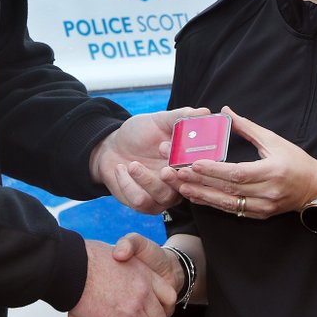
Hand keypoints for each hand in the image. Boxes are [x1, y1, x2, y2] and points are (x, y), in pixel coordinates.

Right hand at [66, 239, 175, 316]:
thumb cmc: (90, 256)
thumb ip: (131, 261)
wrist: (71, 262)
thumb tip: (130, 267)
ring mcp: (132, 310)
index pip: (169, 297)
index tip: (151, 308)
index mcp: (146, 275)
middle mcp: (144, 293)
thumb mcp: (120, 250)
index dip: (162, 305)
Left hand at [91, 107, 208, 213]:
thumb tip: (204, 112)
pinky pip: (141, 201)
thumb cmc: (140, 133)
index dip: (194, 164)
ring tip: (132, 164)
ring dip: (147, 181)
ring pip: (164, 197)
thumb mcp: (159, 121)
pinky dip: (128, 184)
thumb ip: (180, 117)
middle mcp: (180, 181)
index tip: (181, 153)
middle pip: (187, 187)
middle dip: (174, 177)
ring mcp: (163, 195)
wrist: (112, 146)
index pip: (201, 168)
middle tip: (164, 168)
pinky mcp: (144, 204)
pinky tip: (121, 169)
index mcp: (188, 162)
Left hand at [160, 107, 316, 218]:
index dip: (214, 170)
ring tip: (179, 185)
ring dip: (200, 194)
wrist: (315, 190)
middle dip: (198, 181)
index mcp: (272, 172)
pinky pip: (231, 210)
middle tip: (175, 173)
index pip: (237, 173)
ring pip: (226, 203)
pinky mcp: (258, 215)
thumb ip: (248, 127)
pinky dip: (211, 202)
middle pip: (227, 190)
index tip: (193, 163)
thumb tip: (225, 111)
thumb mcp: (275, 140)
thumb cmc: (297, 162)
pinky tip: (195, 195)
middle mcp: (267, 193)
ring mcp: (262, 207)